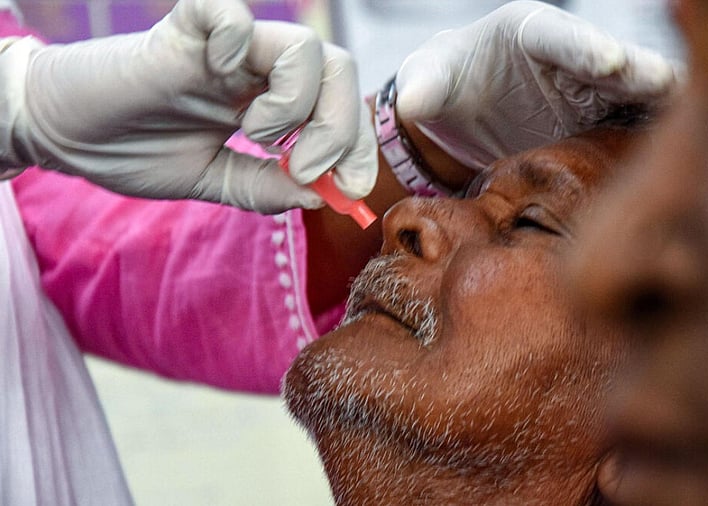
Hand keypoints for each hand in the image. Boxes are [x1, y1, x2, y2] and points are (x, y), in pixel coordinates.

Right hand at [0, 0, 375, 212]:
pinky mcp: (182, 29)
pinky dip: (238, 43)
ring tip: (254, 133)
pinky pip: (230, 12)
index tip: (352, 188)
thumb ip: (265, 187)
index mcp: (271, 100)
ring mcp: (225, 49)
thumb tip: (323, 195)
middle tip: (302, 164)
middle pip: (339, 68)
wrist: (66, 136)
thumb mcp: (214, 181)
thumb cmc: (136, 151)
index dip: (360, 147)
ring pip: (303, 45)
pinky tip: (219, 76)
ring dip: (295, 101)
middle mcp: (258, 70)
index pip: (343, 106)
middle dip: (339, 126)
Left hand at [395, 0, 677, 169]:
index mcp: (528, 33)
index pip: (559, 36)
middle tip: (671, 90)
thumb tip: (414, 102)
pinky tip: (682, 154)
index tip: (610, 62)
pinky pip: (633, 127)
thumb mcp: (428, 82)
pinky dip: (655, 137)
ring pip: (635, 95)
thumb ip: (424, 88)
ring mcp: (591, 91)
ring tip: (697, 122)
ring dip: (662, 108)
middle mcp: (570, 56)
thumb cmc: (447, 86)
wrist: (465, 117)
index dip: (586, 47)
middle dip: (641, 75)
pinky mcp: (601, 121)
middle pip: (612, 63)